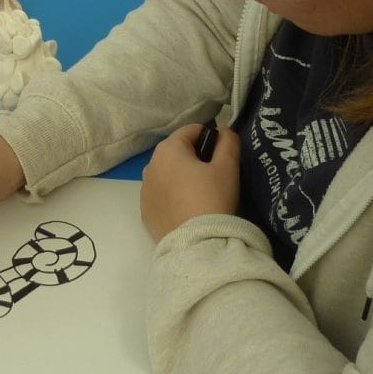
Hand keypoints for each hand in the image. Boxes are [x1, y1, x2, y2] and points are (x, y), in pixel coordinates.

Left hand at [140, 123, 239, 241]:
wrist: (196, 243)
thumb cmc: (213, 198)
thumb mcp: (228, 167)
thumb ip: (228, 141)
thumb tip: (224, 130)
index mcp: (168, 149)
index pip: (192, 131)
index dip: (211, 138)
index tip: (223, 156)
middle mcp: (150, 165)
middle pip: (177, 152)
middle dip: (195, 159)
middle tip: (214, 178)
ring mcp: (144, 190)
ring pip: (168, 174)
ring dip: (182, 177)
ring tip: (201, 195)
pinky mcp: (145, 212)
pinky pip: (161, 196)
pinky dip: (172, 197)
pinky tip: (187, 209)